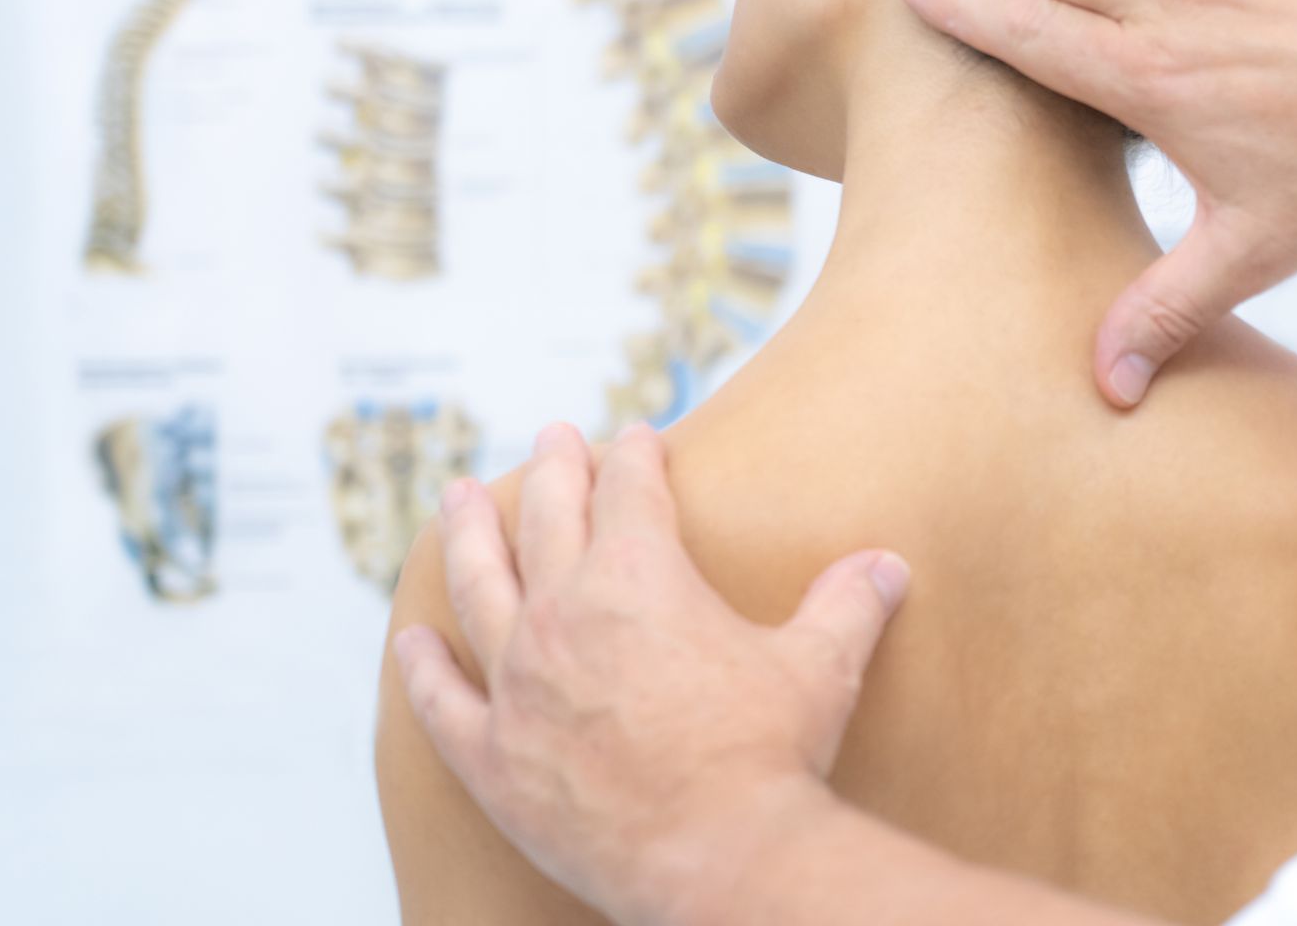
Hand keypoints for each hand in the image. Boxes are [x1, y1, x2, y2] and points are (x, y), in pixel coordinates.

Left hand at [391, 423, 912, 925]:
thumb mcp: (822, 666)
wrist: (721, 857)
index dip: (636, 456)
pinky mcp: (492, 755)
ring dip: (467, 535)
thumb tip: (888, 565)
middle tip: (550, 439)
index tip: (637, 438)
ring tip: (454, 498)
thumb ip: (848, 604)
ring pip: (479, 586)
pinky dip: (422, 669)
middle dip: (552, 470)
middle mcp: (565, 613)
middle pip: (547, 518)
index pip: (631, 489)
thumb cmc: (772, 755)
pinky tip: (408, 642)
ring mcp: (518, 683)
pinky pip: (442, 701)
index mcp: (639, 575)